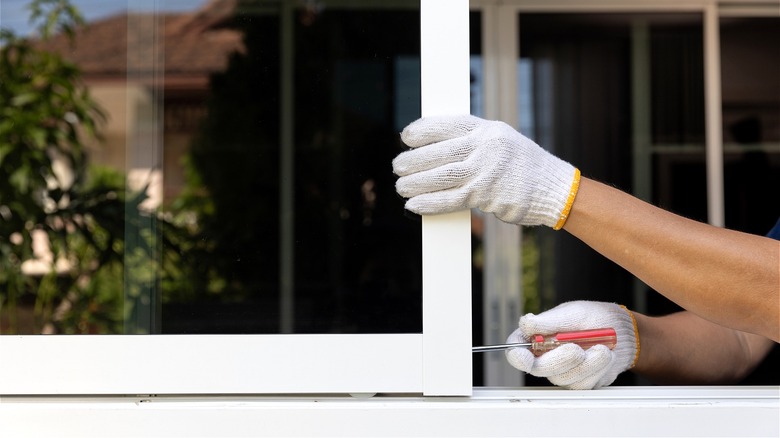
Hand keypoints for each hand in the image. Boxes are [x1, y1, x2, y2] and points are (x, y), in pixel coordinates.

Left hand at [393, 115, 578, 227]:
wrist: (554, 189)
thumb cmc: (524, 167)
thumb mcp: (502, 142)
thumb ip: (473, 143)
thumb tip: (436, 149)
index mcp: (487, 129)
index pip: (447, 125)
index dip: (423, 130)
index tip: (406, 136)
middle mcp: (485, 147)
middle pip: (438, 152)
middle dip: (413, 160)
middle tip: (398, 166)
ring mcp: (485, 171)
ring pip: (440, 176)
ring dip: (415, 183)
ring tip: (401, 186)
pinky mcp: (485, 195)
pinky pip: (450, 199)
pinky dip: (429, 203)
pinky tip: (413, 205)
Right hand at [505, 301, 638, 389]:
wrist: (622, 332)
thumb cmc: (594, 318)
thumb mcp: (572, 313)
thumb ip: (548, 321)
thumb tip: (525, 323)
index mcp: (536, 337)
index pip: (516, 349)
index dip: (516, 355)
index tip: (523, 356)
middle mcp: (545, 357)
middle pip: (538, 368)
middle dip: (559, 359)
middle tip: (576, 348)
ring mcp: (562, 372)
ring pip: (564, 378)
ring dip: (586, 363)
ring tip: (602, 348)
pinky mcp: (580, 382)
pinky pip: (583, 383)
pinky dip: (597, 369)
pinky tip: (604, 356)